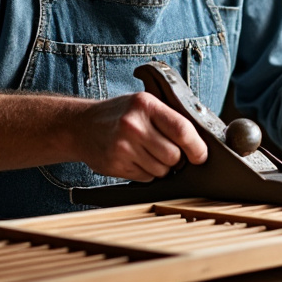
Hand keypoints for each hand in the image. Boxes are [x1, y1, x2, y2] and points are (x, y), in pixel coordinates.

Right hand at [74, 91, 207, 180]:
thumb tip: (199, 143)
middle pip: (174, 156)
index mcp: (145, 105)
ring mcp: (122, 147)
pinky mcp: (115, 165)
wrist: (81, 126)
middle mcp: (133, 125)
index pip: (182, 130)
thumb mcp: (143, 103)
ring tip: (147, 153)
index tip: (200, 155)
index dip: (197, 148)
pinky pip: (146, 178)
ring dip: (161, 168)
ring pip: (161, 171)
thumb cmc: (119, 114)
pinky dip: (146, 173)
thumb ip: (169, 118)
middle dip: (176, 159)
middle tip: (168, 152)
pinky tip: (135, 159)